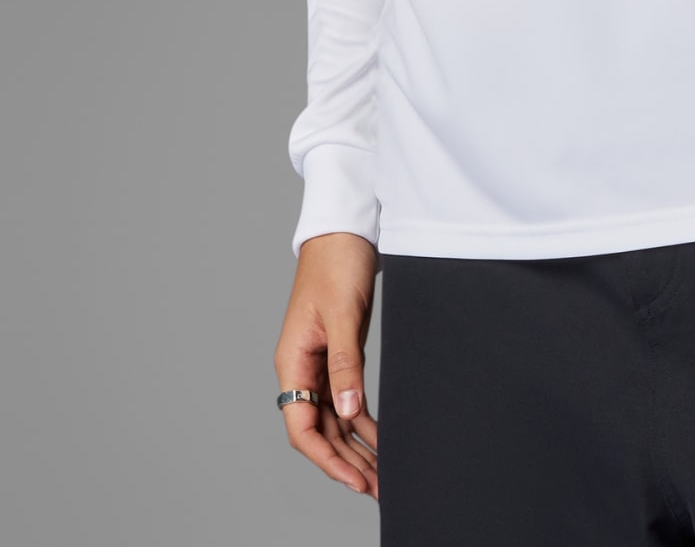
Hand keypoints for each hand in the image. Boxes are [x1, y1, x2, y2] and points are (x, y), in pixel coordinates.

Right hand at [274, 231, 380, 497]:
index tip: (355, 479)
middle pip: (319, 429)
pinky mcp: (337, 351)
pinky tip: (379, 435)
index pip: (303, 427)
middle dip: (346, 461)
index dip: (328, 458)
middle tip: (377, 486)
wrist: (344, 227)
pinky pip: (345, 396)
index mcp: (293, 362)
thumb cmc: (337, 263)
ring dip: (355, 445)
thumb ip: (346, 363)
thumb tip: (350, 412)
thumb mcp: (344, 314)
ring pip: (333, 417)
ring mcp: (319, 361)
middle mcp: (302, 368)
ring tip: (381, 471)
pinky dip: (360, 418)